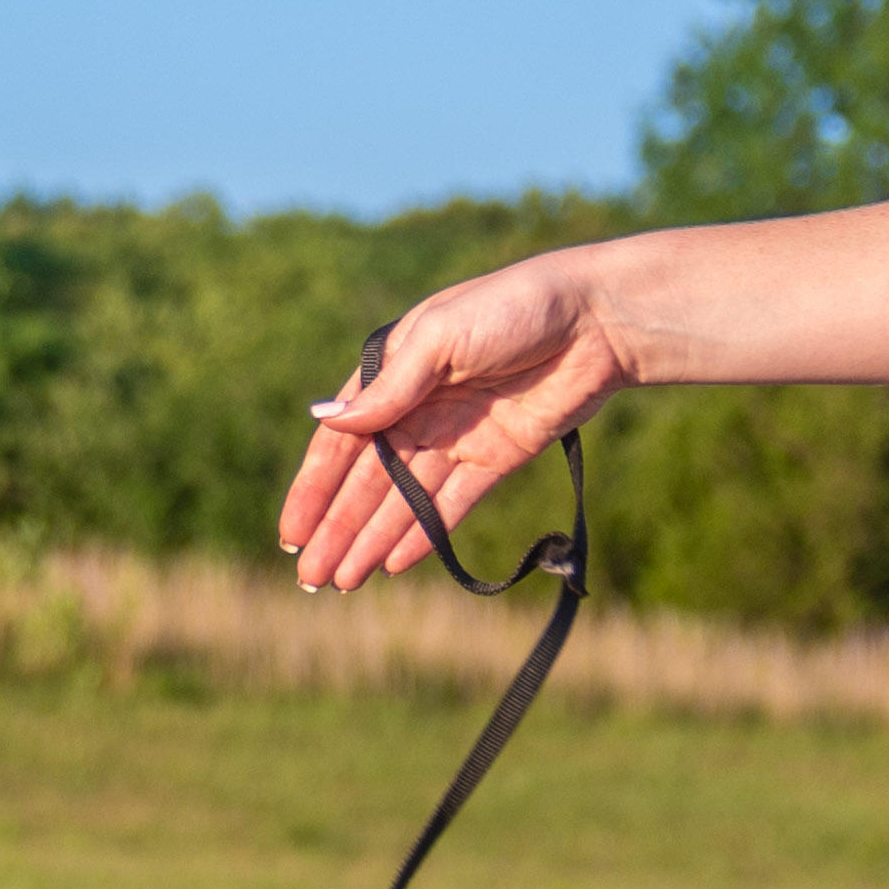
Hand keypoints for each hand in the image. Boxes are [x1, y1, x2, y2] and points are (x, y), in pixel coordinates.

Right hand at [279, 259, 628, 590]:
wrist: (597, 320)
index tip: (290, 533)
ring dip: (372, 540)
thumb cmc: (514, 306)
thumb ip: (389, 389)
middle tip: (311, 578)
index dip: (314, 489)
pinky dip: (422, 535)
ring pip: (404, 501)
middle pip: (368, 481)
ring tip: (344, 582)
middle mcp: (418, 408)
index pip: (341, 441)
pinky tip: (392, 564)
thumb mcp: (441, 338)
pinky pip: (451, 504)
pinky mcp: (496, 458)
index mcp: (394, 372)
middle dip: (338, 529)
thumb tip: (327, 421)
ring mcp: (456, 437)